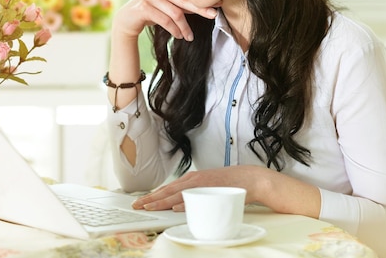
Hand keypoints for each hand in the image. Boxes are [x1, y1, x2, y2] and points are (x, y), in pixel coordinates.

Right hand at [114, 0, 217, 40]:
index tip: (217, 4)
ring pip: (175, 12)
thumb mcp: (167, 6)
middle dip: (200, 8)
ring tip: (189, 36)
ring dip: (184, 27)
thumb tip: (204, 7)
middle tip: (213, 15)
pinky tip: (179, 36)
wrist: (127, 20)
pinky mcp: (144, 7)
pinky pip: (164, 20)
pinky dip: (174, 29)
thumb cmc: (150, 12)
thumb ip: (182, 4)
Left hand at [131, 165, 266, 211]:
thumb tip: (180, 204)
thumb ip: (193, 193)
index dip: (153, 195)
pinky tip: (174, 207)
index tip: (140, 201)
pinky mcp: (211, 190)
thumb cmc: (227, 184)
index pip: (167, 189)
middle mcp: (193, 180)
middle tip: (136, 205)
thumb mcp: (205, 186)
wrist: (249, 178)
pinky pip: (195, 198)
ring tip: (149, 207)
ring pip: (177, 194)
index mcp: (190, 179)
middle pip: (167, 191)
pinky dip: (184, 202)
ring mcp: (201, 185)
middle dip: (151, 199)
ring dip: (162, 201)